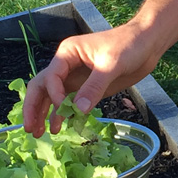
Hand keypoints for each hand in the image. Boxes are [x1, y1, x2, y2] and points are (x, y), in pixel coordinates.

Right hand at [22, 0, 177, 136]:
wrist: (147, 44)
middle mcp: (66, 65)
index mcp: (67, 53)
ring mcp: (75, 77)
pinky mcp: (86, 87)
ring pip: (53, 96)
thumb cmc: (128, 45)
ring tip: (41, 133)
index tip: (64, 109)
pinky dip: (63, 114)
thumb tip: (78, 111)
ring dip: (45, 113)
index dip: (54, 95)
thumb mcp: (111, 65)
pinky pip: (70, 101)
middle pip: (42, 86)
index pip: (51, 77)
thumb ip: (94, 88)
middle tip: (30, 128)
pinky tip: (60, 127)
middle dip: (34, 107)